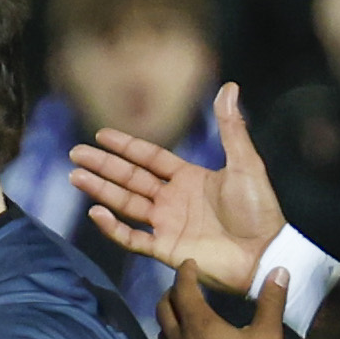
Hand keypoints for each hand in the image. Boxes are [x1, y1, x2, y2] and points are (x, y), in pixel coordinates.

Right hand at [74, 79, 288, 297]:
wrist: (264, 252)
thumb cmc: (259, 210)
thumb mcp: (245, 163)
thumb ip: (231, 128)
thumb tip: (229, 87)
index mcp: (189, 178)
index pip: (149, 158)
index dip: (126, 146)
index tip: (101, 135)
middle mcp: (172, 199)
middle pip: (130, 178)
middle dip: (103, 165)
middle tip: (76, 154)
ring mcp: (166, 224)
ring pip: (125, 204)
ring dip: (100, 190)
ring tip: (76, 176)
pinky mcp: (165, 249)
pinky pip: (132, 238)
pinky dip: (113, 227)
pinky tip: (96, 212)